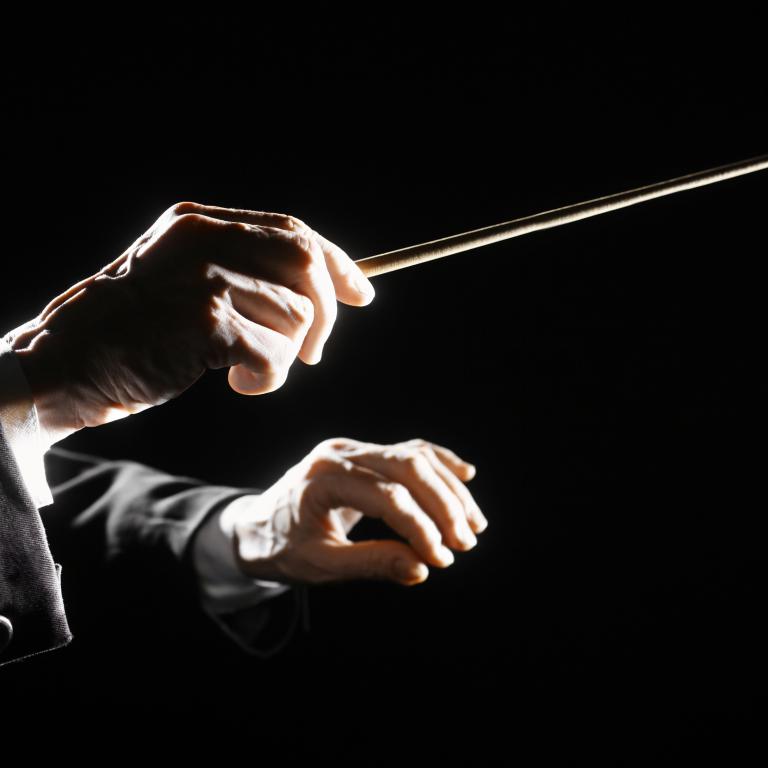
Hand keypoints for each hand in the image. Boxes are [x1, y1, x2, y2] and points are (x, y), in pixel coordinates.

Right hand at [6, 202, 373, 445]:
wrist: (66, 362)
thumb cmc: (133, 330)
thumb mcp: (183, 280)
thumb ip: (243, 271)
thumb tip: (326, 289)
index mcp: (202, 223)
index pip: (294, 231)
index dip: (337, 263)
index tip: (362, 294)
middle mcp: (206, 240)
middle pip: (307, 267)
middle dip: (322, 317)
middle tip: (311, 352)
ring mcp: (204, 278)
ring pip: (295, 318)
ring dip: (284, 357)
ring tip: (245, 369)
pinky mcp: (204, 322)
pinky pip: (274, 355)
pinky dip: (268, 379)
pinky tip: (237, 383)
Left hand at [223, 437, 488, 586]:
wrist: (255, 525)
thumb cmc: (281, 548)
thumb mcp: (320, 565)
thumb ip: (370, 564)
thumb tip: (422, 568)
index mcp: (323, 477)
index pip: (388, 496)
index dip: (421, 527)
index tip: (442, 558)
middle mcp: (340, 452)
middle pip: (407, 466)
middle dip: (444, 504)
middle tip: (467, 541)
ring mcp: (352, 448)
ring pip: (413, 456)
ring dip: (448, 488)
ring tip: (474, 524)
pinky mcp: (363, 453)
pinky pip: (408, 451)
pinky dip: (439, 463)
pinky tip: (465, 475)